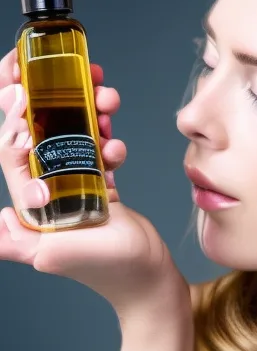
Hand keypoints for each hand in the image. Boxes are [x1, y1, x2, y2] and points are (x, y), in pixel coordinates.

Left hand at [0, 49, 189, 323]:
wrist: (150, 277)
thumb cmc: (114, 269)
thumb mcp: (60, 256)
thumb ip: (22, 244)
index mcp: (31, 206)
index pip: (14, 150)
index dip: (15, 113)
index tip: (24, 82)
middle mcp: (49, 195)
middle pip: (44, 135)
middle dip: (56, 101)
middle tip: (75, 73)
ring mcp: (75, 189)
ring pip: (76, 139)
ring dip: (90, 114)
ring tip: (108, 98)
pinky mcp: (99, 188)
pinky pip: (99, 153)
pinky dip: (109, 142)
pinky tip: (118, 145)